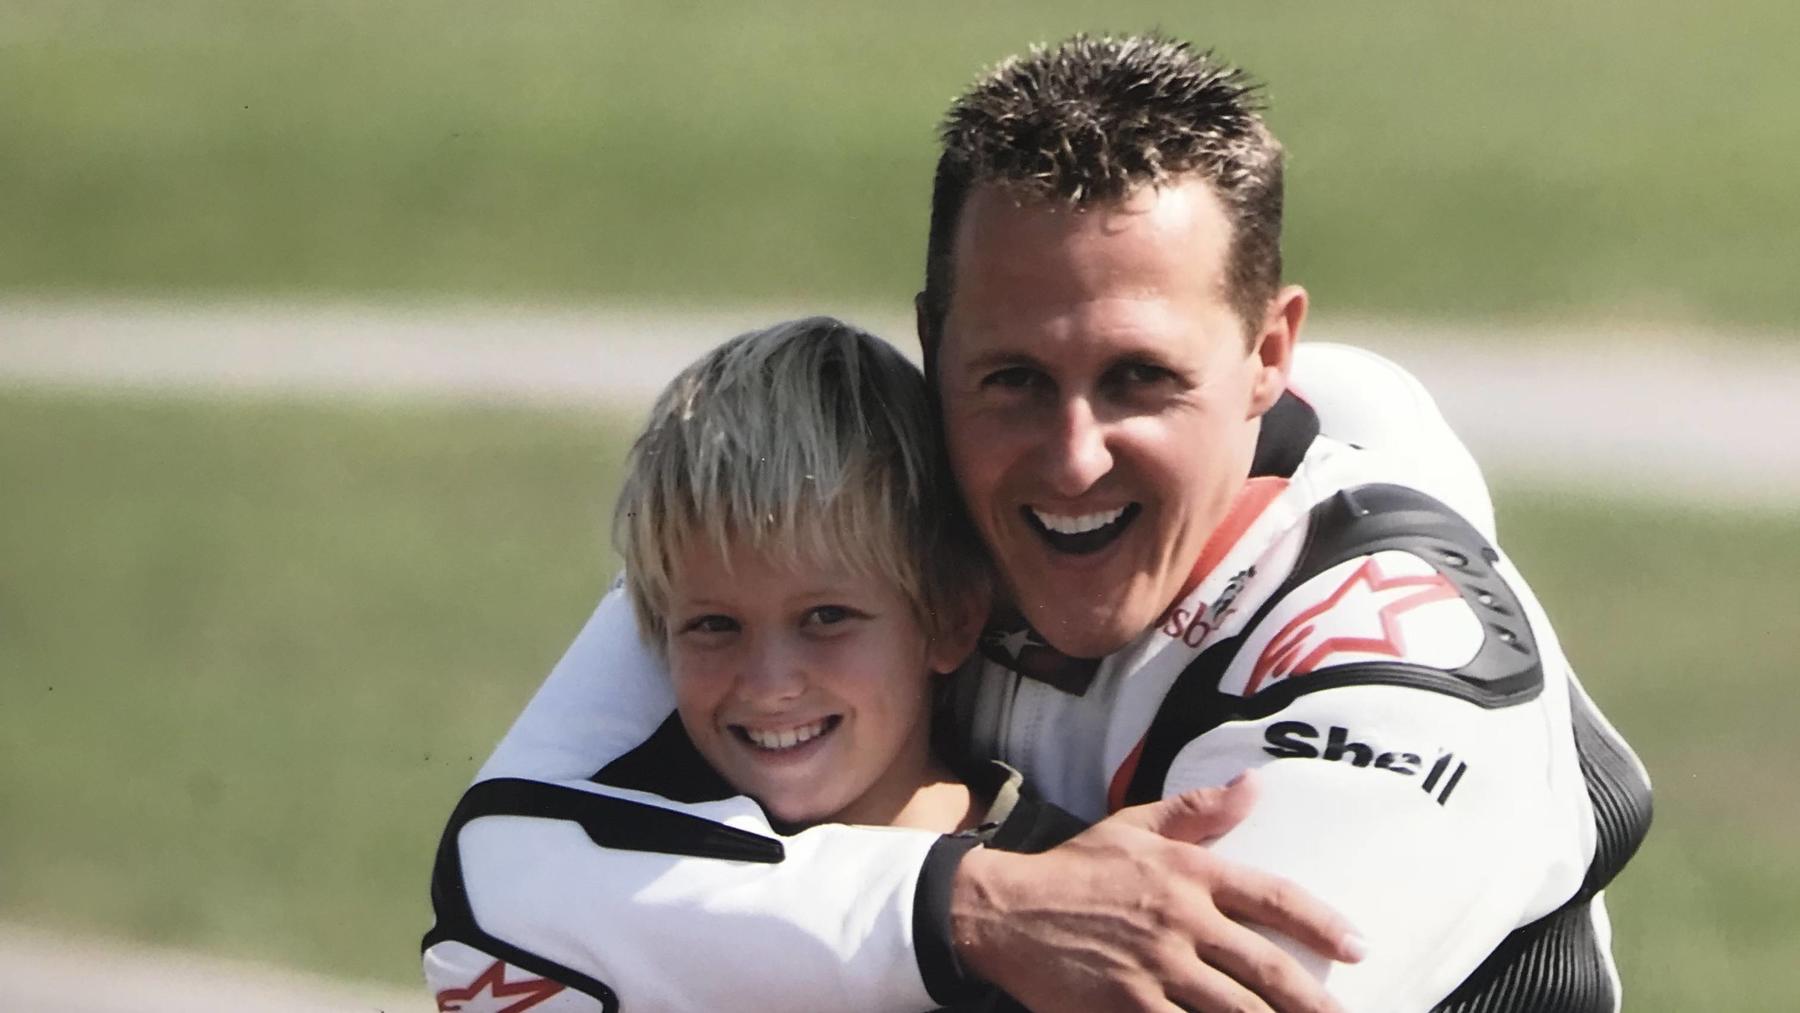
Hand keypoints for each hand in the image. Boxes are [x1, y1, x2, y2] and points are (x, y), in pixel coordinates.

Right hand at [950, 772, 1363, 1012]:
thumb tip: (1254, 786)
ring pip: (1235, 1009)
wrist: (1003, 911)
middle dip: (1313, 999)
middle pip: (1266, 967)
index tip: (1357, 948)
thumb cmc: (1073, 870)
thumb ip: (1197, 811)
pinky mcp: (1129, 1007)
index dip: (1322, 925)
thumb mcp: (1133, 827)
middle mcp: (1180, 921)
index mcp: (1188, 873)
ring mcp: (1155, 968)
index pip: (1273, 898)